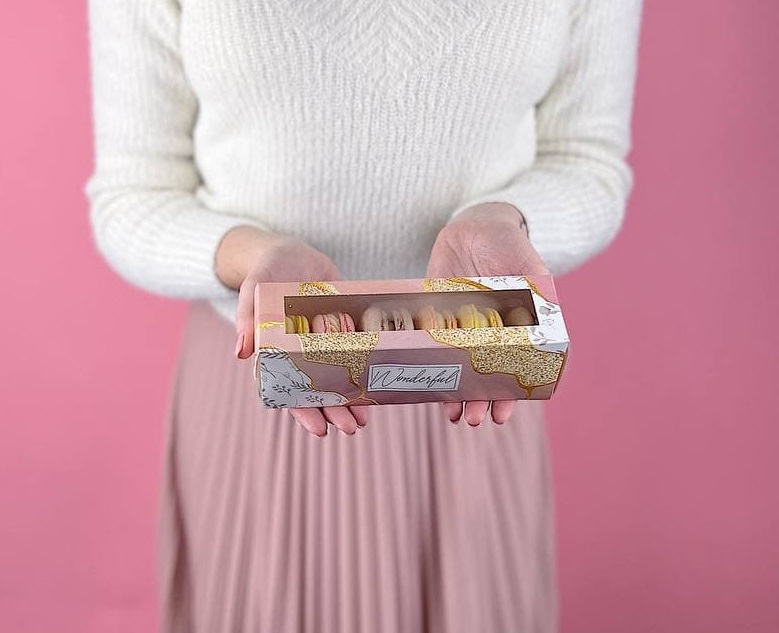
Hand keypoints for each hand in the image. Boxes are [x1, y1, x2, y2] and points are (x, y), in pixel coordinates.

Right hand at [216, 226, 368, 436]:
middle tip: (351, 429)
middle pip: (317, 391)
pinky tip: (378, 385)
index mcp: (277, 353)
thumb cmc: (266, 270)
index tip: (319, 430)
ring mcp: (325, 344)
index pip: (289, 390)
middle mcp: (302, 354)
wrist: (293, 253)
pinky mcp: (344, 330)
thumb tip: (240, 351)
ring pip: (338, 378)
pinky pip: (357, 354)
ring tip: (364, 419)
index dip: (303, 411)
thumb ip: (248, 317)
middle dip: (334, 412)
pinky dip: (366, 370)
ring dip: (351, 400)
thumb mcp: (254, 288)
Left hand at [426, 202, 548, 425]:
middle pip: (485, 377)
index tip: (504, 412)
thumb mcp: (529, 267)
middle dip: (481, 400)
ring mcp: (461, 329)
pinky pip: (430, 348)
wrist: (473, 226)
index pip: (516, 372)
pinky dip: (427, 366)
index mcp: (517, 331)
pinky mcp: (435, 318)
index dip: (512, 395)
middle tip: (476, 419)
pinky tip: (424, 384)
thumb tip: (548, 322)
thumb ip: (538, 293)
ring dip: (456, 394)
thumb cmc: (509, 246)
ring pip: (458, 370)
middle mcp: (489, 336)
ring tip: (454, 415)